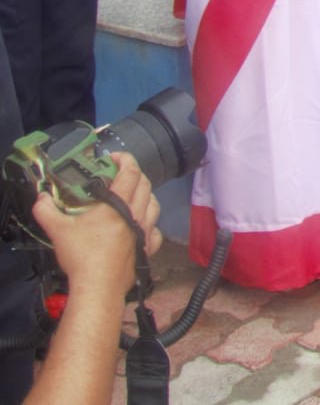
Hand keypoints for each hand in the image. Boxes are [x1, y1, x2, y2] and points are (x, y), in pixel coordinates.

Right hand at [31, 153, 161, 301]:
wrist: (98, 286)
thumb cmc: (81, 255)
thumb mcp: (59, 230)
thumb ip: (47, 211)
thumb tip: (41, 198)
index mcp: (118, 205)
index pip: (130, 173)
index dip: (126, 159)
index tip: (114, 157)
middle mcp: (136, 214)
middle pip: (145, 185)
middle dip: (134, 174)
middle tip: (119, 175)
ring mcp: (145, 231)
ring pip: (154, 205)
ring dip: (146, 195)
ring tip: (132, 196)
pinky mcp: (147, 248)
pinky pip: (156, 230)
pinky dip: (150, 223)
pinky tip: (141, 226)